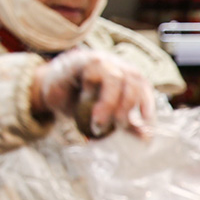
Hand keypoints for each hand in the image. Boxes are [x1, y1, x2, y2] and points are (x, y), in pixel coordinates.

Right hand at [32, 50, 153, 138]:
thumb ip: (127, 123)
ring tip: (100, 121)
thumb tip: (147, 138)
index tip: (145, 120)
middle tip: (118, 125)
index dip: (147, 102)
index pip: (143, 86)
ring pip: (114, 77)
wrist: (52, 88)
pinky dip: (91, 91)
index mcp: (127, 76)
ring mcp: (99, 61)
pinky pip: (91, 73)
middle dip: (127, 106)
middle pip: (132, 81)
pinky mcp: (80, 61)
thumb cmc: (83, 100)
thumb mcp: (108, 114)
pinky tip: (86, 102)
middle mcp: (116, 65)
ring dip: (110, 102)